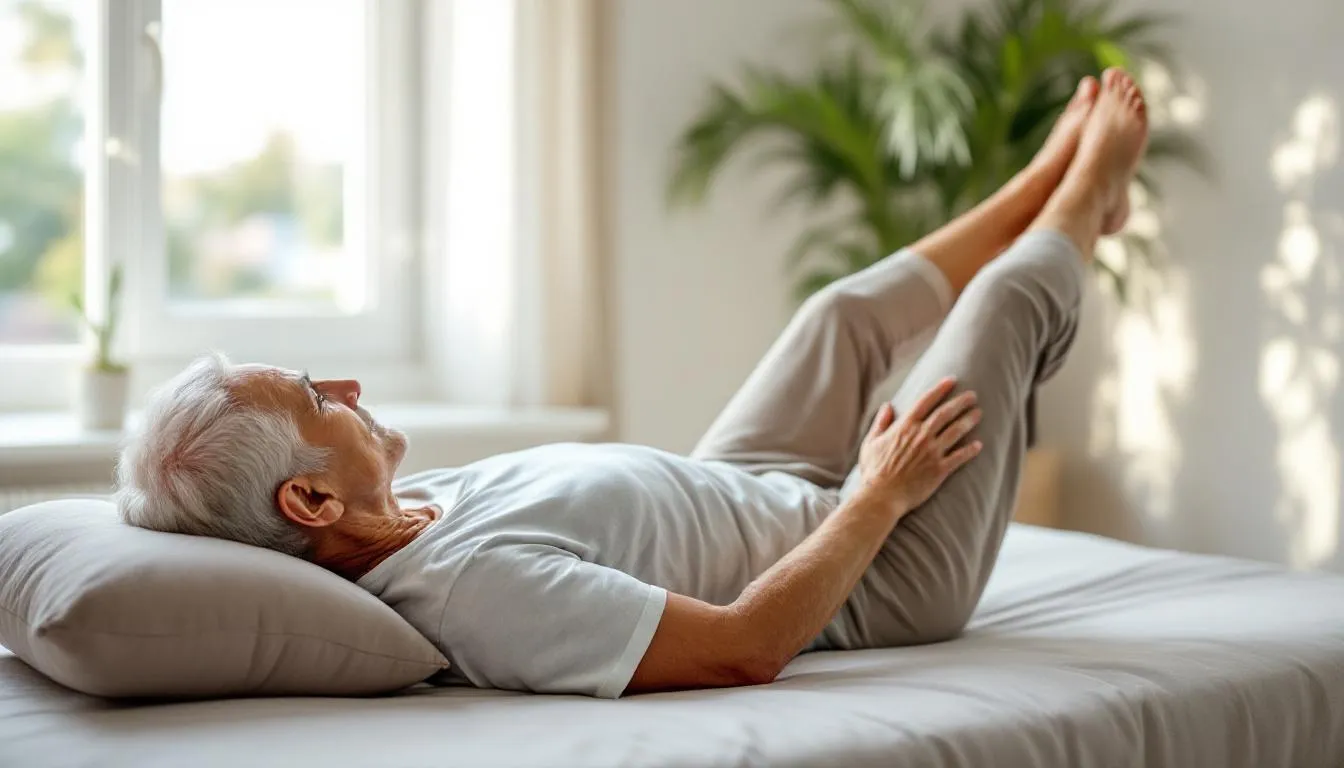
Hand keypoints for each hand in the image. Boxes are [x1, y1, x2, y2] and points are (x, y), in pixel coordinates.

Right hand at [857, 377, 982, 511]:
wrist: (881, 497)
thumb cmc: (874, 471)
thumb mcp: (871, 443)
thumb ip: (880, 423)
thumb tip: (887, 406)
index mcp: (904, 427)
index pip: (926, 401)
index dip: (940, 389)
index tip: (951, 380)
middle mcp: (921, 436)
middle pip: (946, 413)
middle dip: (961, 402)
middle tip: (972, 395)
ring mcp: (932, 453)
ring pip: (956, 431)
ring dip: (969, 420)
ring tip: (978, 413)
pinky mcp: (940, 470)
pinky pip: (960, 457)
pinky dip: (970, 450)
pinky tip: (979, 445)